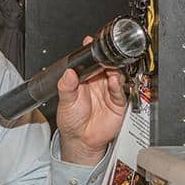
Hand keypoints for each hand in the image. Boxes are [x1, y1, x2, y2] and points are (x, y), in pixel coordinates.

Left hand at [57, 36, 127, 165]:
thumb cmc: (72, 122)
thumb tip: (68, 72)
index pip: (89, 62)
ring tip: (110, 69)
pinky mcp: (118, 102)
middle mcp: (98, 83)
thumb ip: (66, 87)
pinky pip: (120, 91)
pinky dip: (118, 85)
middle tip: (104, 55)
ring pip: (115, 75)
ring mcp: (108, 92)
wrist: (82, 141)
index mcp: (84, 80)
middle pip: (105, 65)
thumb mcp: (65, 102)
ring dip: (114, 70)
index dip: (91, 52)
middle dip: (106, 58)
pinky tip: (114, 81)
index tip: (90, 43)